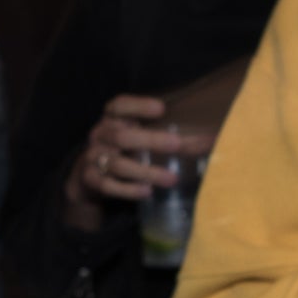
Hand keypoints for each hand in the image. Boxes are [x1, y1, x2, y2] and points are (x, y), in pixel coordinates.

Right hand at [60, 97, 180, 230]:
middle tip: (177, 144)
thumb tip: (210, 138)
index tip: (162, 108)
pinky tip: (147, 191)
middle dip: (151, 140)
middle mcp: (99, 135)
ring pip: (118, 164)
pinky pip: (108, 185)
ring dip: (146, 171)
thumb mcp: (135, 135)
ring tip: (171, 179)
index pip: (119, 105)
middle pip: (122, 136)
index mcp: (111, 118)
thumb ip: (162, 133)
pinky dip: (128, 189)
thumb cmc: (122, 150)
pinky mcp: (90, 179)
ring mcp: (92, 158)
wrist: (87, 177)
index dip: (139, 105)